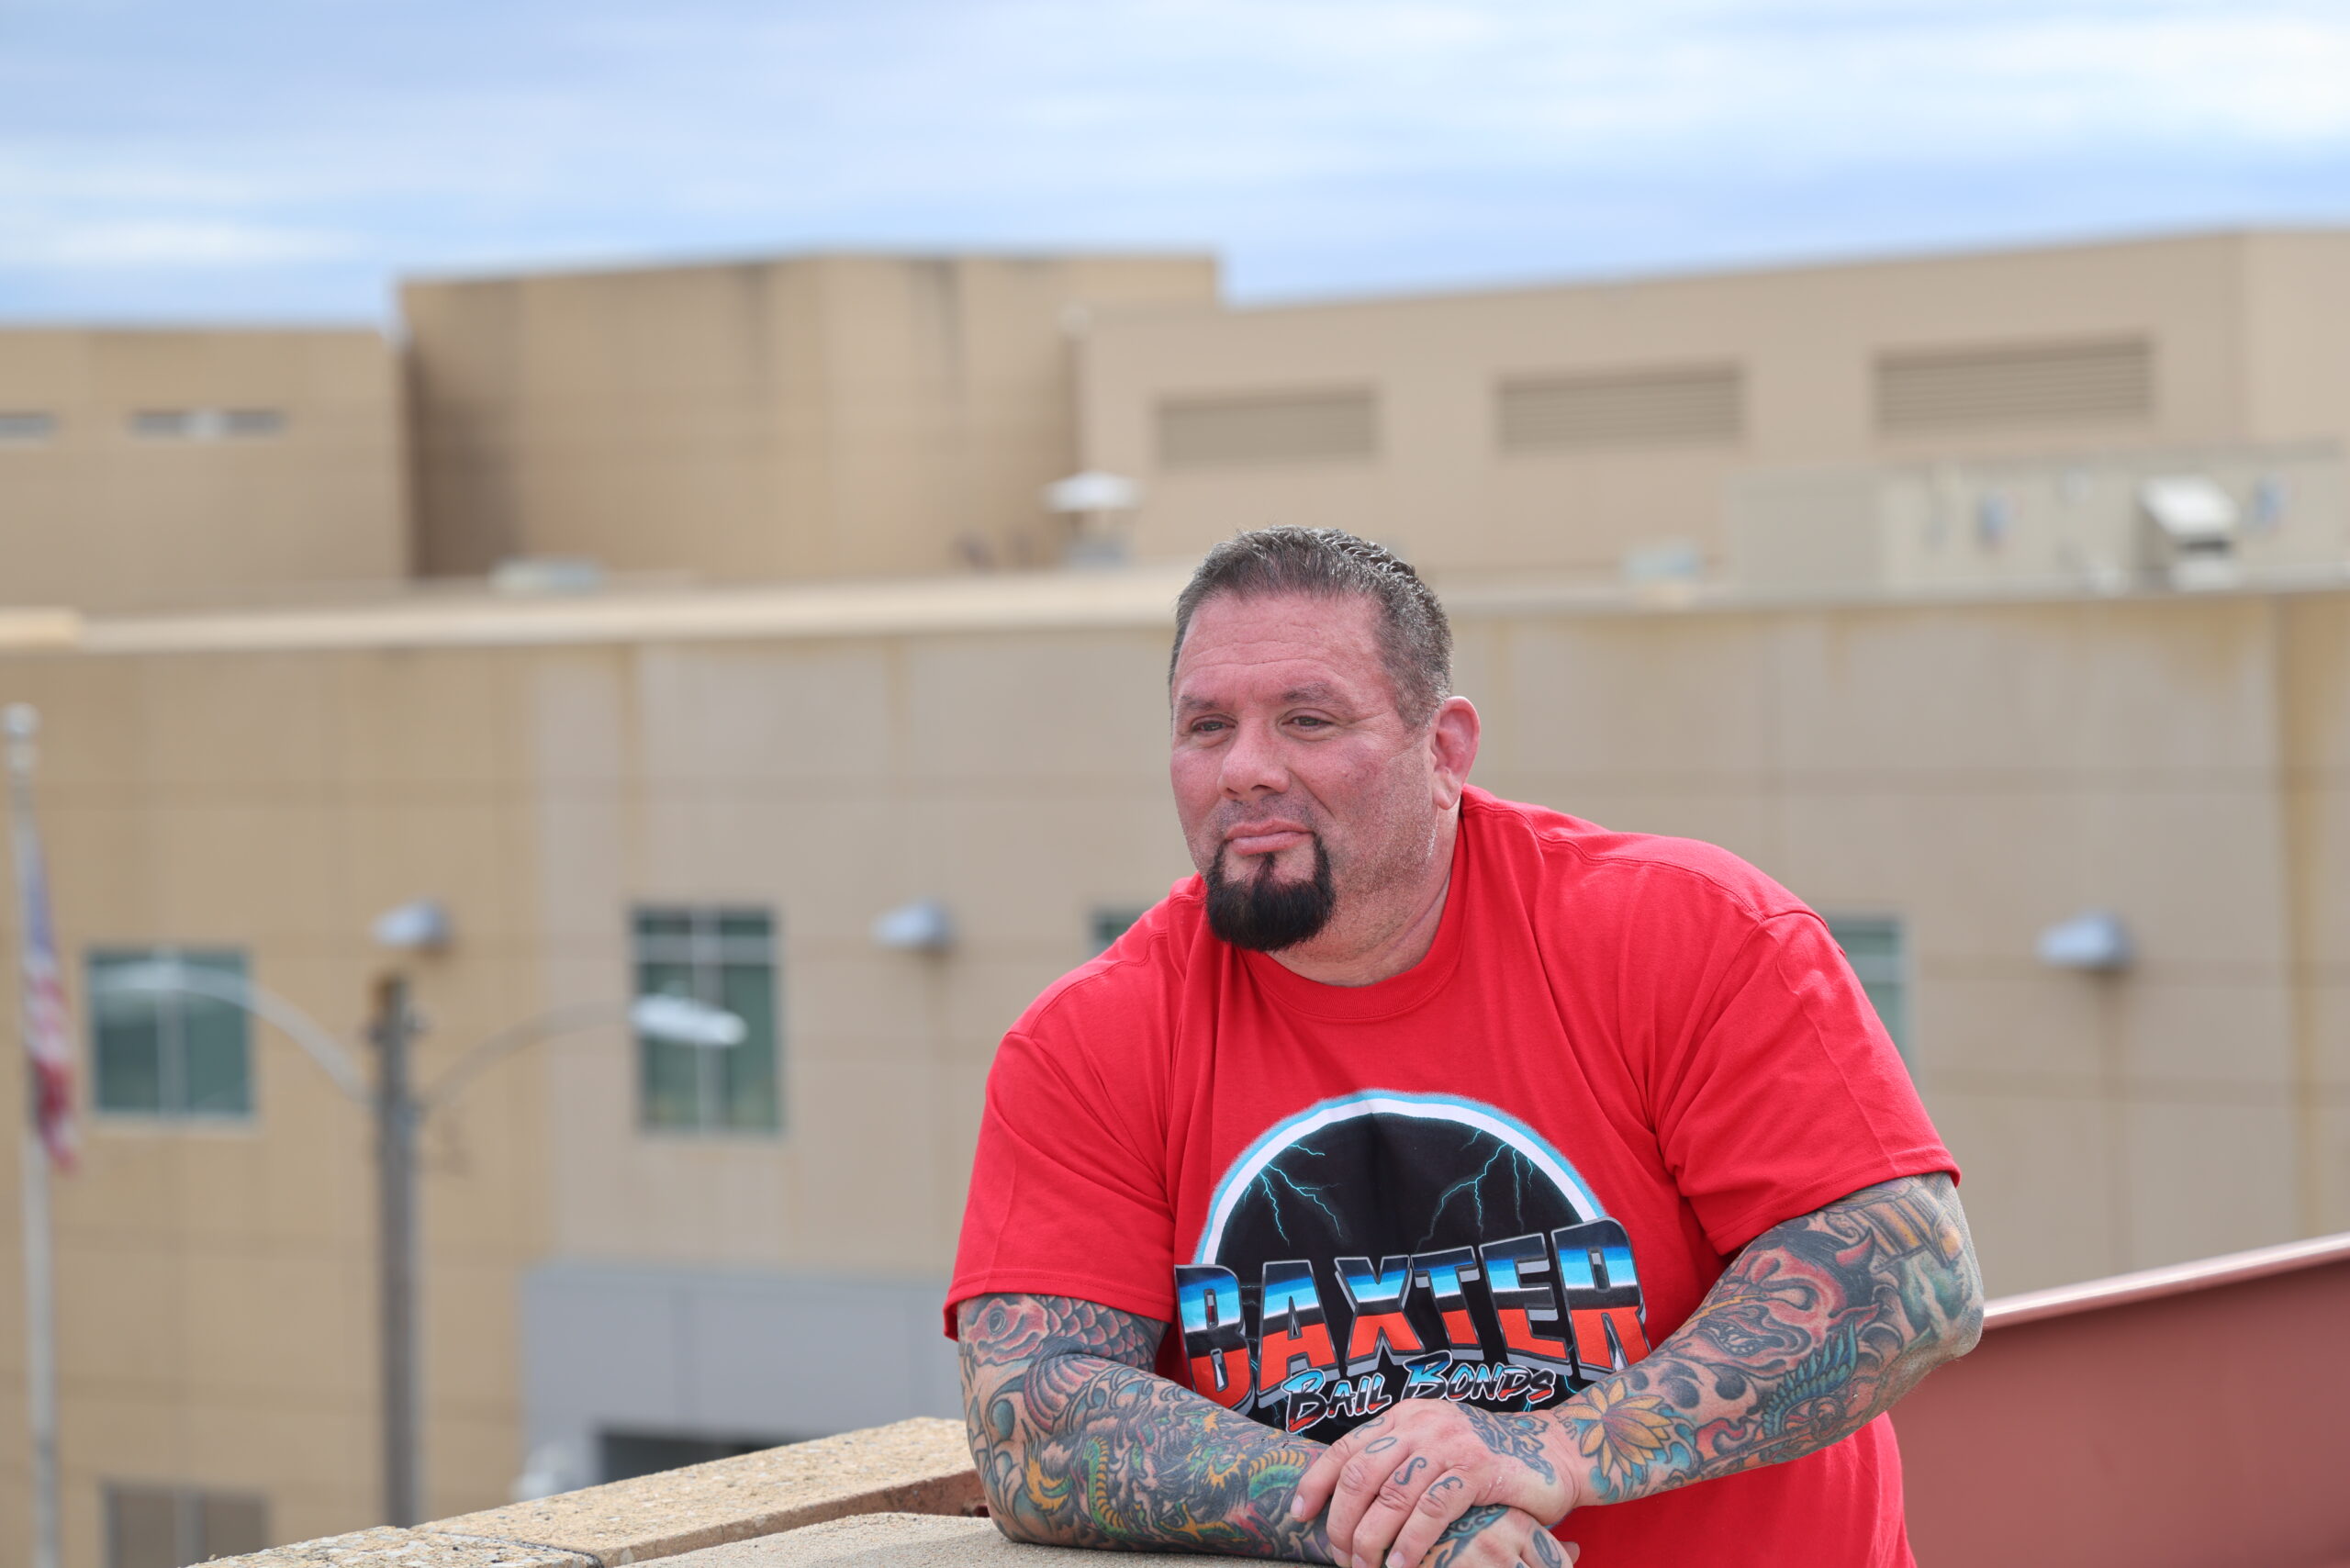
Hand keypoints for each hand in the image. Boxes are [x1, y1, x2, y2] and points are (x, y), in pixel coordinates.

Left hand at [1292, 1403, 1583, 1567]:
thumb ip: (1399, 1462)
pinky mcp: (1479, 1469)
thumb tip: (1346, 1500)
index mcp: (1405, 1416)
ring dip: (1371, 1541)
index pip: (1346, 1448)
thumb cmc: (1488, 1462)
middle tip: (1340, 1558)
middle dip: (1341, 1523)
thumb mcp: (1436, 1449)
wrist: (1555, 1453)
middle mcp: (1422, 1424)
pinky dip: (1411, 1544)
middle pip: (1360, 1476)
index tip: (1298, 1515)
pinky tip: (1402, 1567)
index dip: (1316, 1482)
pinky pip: (1431, 1510)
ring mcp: (1451, 1444)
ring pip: (1391, 1497)